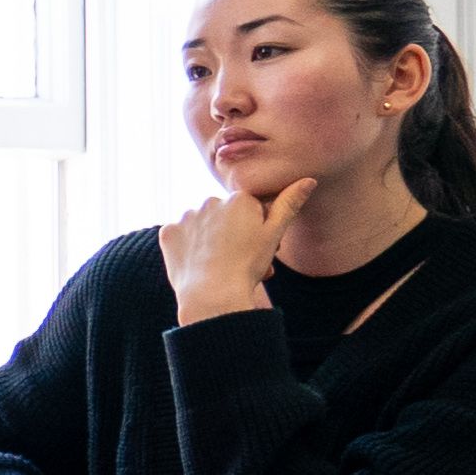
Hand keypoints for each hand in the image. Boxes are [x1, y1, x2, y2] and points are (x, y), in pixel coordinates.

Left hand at [161, 180, 297, 322]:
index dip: (255, 230)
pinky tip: (196, 262)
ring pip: (202, 225)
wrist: (213, 294)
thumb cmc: (248, 265)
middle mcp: (210, 201)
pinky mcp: (168, 232)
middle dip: (233, 234)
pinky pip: (179, 236)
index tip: (256, 247)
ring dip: (210, 239)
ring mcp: (186, 216)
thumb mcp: (274, 235)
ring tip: (219, 264)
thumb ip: (289, 204)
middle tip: (241, 261)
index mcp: (239, 199)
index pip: (250, 210)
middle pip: (225, 217)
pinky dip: (187, 247)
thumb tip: (308, 180)